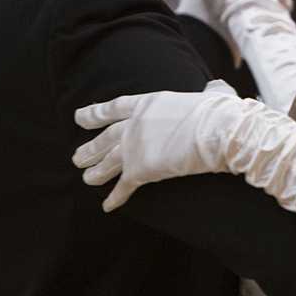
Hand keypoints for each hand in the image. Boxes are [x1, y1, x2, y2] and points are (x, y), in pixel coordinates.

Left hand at [73, 79, 241, 211]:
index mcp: (148, 102)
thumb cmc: (219, 112)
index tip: (79, 118)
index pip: (113, 108)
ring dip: (95, 172)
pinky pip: (123, 187)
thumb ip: (209, 91)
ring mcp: (134, 147)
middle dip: (90, 148)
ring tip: (86, 179)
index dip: (95, 114)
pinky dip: (115, 198)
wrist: (217, 131)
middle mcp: (135, 124)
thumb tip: (216, 87)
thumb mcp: (213, 94)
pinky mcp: (141, 170)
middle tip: (77, 157)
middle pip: (105, 138)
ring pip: (107, 162)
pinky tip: (107, 207)